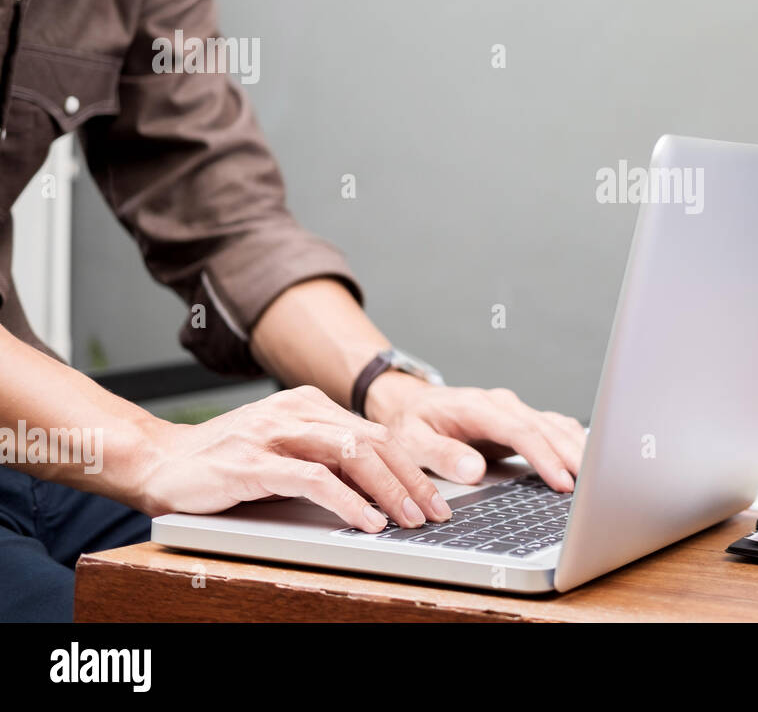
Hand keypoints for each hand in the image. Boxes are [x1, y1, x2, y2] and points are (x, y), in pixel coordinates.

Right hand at [137, 386, 451, 531]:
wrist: (156, 461)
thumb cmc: (223, 463)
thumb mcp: (284, 451)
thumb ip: (324, 458)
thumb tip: (380, 485)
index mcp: (309, 404)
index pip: (376, 433)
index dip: (411, 466)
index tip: (434, 497)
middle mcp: (295, 410)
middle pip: (373, 441)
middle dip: (410, 480)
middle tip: (433, 513)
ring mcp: (273, 433)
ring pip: (350, 455)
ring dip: (387, 490)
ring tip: (409, 518)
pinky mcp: (251, 461)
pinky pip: (312, 479)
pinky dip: (347, 501)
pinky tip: (366, 519)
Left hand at [365, 373, 586, 492]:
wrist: (411, 403)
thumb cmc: (411, 423)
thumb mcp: (412, 441)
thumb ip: (441, 455)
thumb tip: (474, 470)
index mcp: (478, 407)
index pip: (521, 432)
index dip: (545, 457)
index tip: (562, 481)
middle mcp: (502, 404)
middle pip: (547, 428)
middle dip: (573, 455)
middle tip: (595, 484)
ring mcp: (513, 409)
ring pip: (555, 426)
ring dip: (578, 449)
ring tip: (599, 476)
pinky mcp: (519, 419)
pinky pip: (552, 427)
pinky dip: (572, 441)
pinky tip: (586, 457)